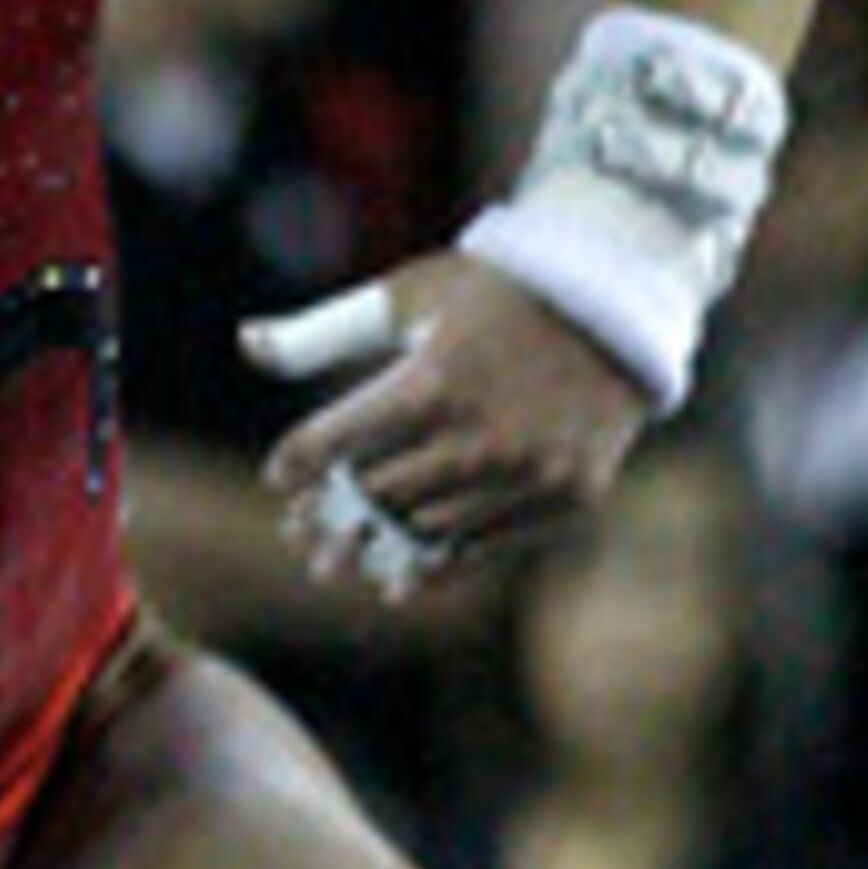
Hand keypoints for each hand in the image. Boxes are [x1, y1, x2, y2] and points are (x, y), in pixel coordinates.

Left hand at [243, 252, 652, 595]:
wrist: (622, 301)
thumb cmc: (499, 292)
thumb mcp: (410, 298)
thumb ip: (325, 329)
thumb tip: (245, 344)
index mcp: (435, 381)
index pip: (340, 440)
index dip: (301, 462)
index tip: (279, 477)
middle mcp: (482, 436)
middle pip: (379, 496)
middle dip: (331, 518)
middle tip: (299, 535)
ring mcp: (531, 473)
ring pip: (431, 530)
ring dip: (382, 548)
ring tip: (343, 562)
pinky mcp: (570, 497)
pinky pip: (489, 545)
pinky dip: (444, 561)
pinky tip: (405, 576)